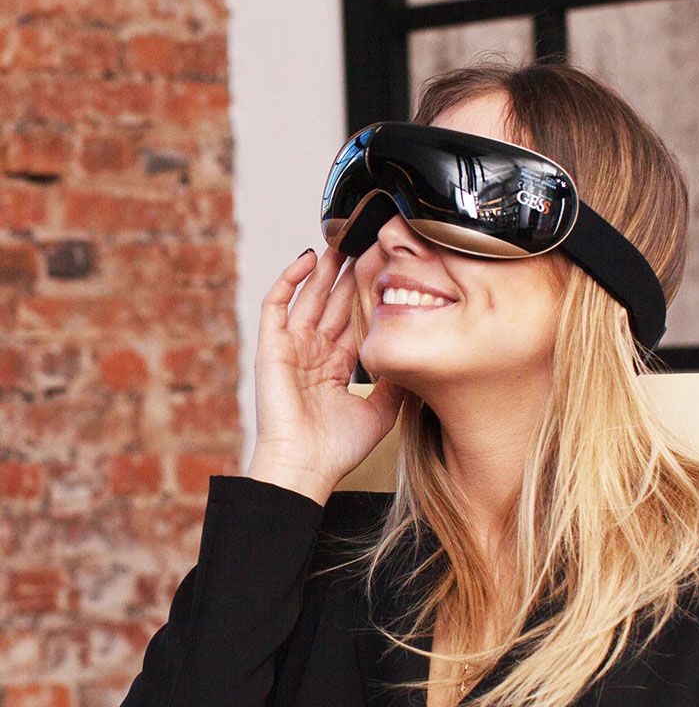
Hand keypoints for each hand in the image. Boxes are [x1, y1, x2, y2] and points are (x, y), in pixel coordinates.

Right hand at [246, 247, 404, 504]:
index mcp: (337, 367)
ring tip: (341, 239)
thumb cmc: (337, 449)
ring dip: (323, 268)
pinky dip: (289, 280)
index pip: (354, 320)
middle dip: (348, 273)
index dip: (368, 296)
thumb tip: (418, 357)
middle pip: (333, 302)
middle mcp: (315, 353)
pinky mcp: (272, 347)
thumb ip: (397, 382)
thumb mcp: (381, 410)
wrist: (306, 467)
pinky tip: (307, 259)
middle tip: (366, 241)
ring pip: (308, 296)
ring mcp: (292, 348)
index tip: (387, 271)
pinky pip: (276, 305)